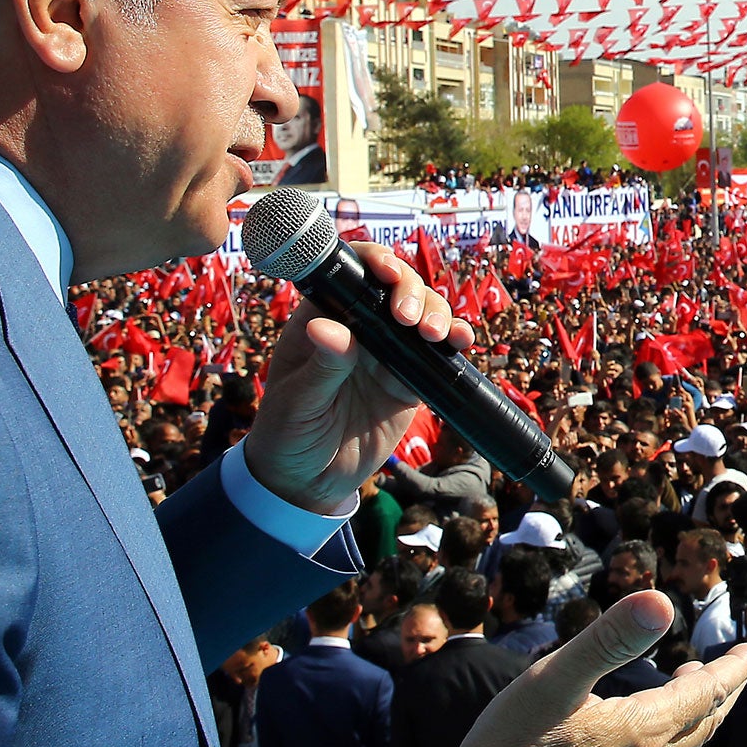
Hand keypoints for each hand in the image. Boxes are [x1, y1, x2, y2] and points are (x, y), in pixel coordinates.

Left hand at [242, 243, 474, 513]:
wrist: (309, 483)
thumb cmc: (287, 435)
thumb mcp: (297, 403)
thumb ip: (320, 367)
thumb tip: (327, 329)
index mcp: (320, 319)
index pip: (348, 274)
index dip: (372, 263)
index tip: (387, 274)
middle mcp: (358, 327)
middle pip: (394, 286)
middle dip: (410, 291)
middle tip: (408, 319)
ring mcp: (387, 352)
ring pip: (421, 313)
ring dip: (435, 313)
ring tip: (434, 335)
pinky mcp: (409, 379)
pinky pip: (436, 354)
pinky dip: (453, 342)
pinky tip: (459, 342)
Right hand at [443, 591, 746, 746]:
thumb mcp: (555, 678)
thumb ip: (609, 639)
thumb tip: (661, 601)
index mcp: (642, 730)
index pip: (707, 694)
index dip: (734, 668)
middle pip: (702, 722)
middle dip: (723, 690)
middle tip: (737, 666)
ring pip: (678, 746)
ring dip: (694, 714)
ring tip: (690, 687)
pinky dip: (667, 737)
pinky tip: (641, 733)